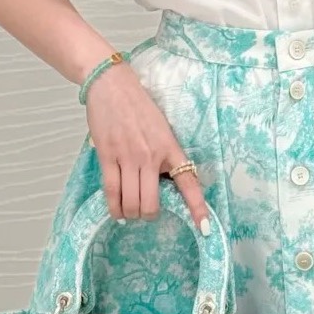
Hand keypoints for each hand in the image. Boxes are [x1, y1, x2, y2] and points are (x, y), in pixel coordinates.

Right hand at [85, 61, 209, 233]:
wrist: (112, 84)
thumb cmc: (139, 105)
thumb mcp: (162, 128)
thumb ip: (164, 154)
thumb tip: (164, 183)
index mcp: (170, 147)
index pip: (189, 183)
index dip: (197, 208)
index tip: (205, 229)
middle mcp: (151, 155)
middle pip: (152, 205)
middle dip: (149, 215)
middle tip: (147, 211)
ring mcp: (128, 157)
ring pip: (132, 203)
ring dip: (131, 214)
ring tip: (130, 211)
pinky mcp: (108, 156)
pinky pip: (112, 193)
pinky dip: (115, 208)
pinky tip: (117, 211)